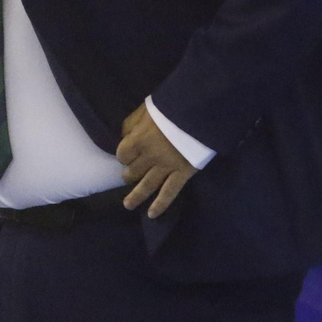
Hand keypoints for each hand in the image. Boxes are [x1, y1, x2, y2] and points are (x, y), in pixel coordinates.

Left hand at [117, 103, 194, 218]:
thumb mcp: (146, 108)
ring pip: (147, 186)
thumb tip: (124, 135)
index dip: (123, 155)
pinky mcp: (182, 173)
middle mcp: (149, 156)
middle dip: (129, 174)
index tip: (127, 155)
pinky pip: (169, 192)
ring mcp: (166, 167)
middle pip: (133, 170)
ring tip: (128, 205)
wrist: (198, 111)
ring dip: (136, 196)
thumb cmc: (171, 107)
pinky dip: (160, 204)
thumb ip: (132, 123)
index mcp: (138, 139)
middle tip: (129, 175)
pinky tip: (152, 214)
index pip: (122, 154)